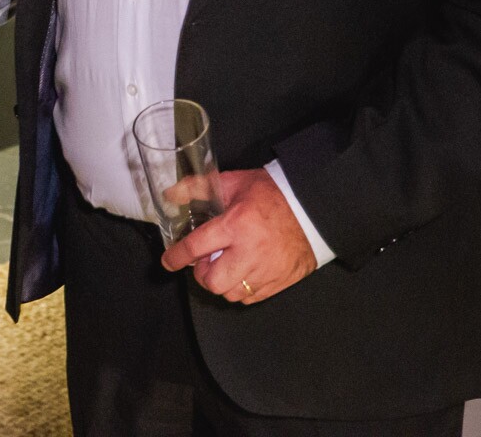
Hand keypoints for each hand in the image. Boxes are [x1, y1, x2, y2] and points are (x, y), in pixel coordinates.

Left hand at [160, 168, 315, 304]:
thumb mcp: (232, 183)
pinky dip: (241, 290)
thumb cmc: (270, 193)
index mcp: (236, 224)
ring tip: (226, 266)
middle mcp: (251, 251)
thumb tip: (171, 194)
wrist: (311, 206)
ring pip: (231, 294)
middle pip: (213, 281)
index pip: (196, 247)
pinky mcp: (281, 281)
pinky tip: (243, 273)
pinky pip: (251, 298)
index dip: (177, 257)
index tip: (168, 262)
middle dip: (202, 274)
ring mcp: (268, 270)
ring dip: (222, 283)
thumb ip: (199, 188)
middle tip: (206, 261)